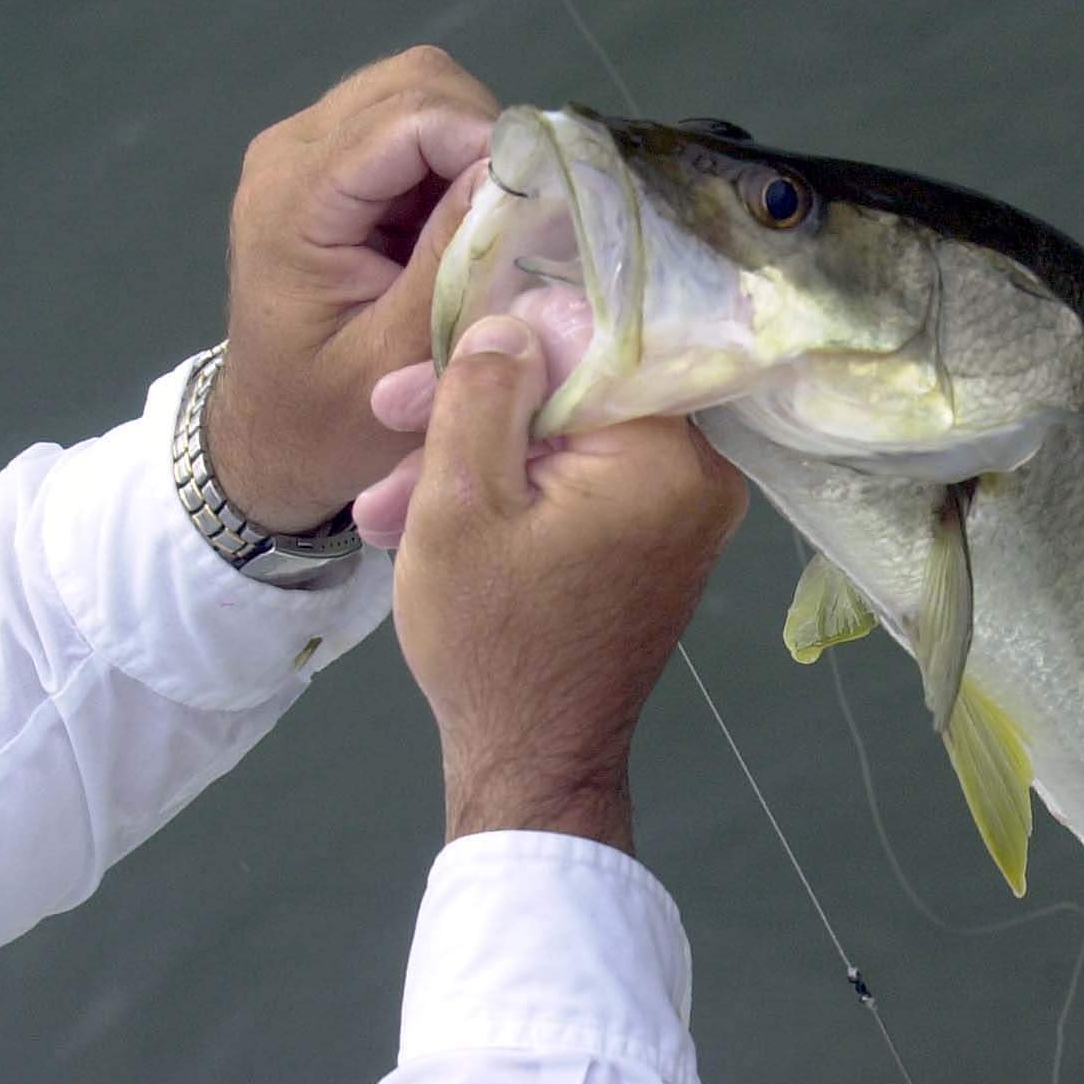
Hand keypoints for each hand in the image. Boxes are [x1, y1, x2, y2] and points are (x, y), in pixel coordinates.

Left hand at [205, 47, 497, 532]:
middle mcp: (292, 150)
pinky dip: (454, 162)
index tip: (535, 208)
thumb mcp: (398, 358)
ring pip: (422, 91)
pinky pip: (413, 125)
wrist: (270, 439)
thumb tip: (514, 179)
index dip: (486, 144)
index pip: (412, 114)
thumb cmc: (328, 420)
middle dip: (483, 137)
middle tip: (517, 219)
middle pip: (418, 81)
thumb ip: (451, 264)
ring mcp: (310, 150)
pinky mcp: (335, 164)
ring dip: (471, 148)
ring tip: (491, 227)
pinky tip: (462, 227)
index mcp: (295, 197)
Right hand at [393, 315, 747, 851]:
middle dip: (471, 411)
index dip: (499, 344)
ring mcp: (682, 517)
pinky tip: (425, 519)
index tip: (421, 370)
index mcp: (669, 458)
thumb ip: (484, 393)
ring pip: (566, 445)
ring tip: (384, 501)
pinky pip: (581, 489)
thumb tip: (512, 323)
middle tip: (385, 419)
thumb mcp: (461, 502)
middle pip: (575, 396)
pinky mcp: (655, 546)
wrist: (531, 760)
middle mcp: (699, 479)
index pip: (590, 344)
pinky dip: (511, 498)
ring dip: (473, 461)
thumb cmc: (493, 641)